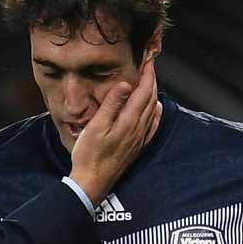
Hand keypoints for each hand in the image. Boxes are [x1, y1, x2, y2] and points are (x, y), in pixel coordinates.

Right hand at [68, 53, 162, 201]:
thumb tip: (126, 84)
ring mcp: (138, 139)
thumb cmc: (89, 155)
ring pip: (151, 111)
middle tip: (150, 67)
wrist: (92, 183)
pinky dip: (152, 112)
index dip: (147, 74)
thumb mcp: (96, 126)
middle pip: (150, 100)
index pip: (144, 92)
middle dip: (152, 81)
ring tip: (149, 83)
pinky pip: (150, 125)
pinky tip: (152, 111)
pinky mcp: (135, 147)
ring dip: (152, 95)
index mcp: (129, 121)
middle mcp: (138, 129)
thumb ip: (112, 104)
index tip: (148, 60)